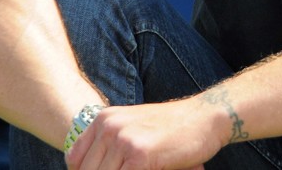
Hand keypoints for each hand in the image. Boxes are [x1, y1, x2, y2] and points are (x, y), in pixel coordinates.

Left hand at [65, 99, 220, 169]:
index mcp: (103, 120)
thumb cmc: (173, 129)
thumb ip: (110, 147)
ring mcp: (124, 140)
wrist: (206, 118)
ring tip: (141, 169)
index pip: (75, 161)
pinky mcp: (140, 155)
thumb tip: (83, 167)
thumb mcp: (134, 128)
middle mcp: (109, 127)